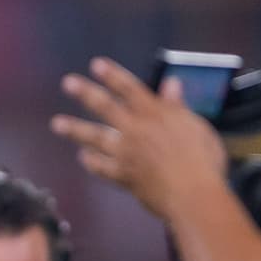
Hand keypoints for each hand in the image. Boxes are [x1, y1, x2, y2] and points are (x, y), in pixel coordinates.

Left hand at [50, 57, 227, 220]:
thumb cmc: (203, 160)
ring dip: (74, 129)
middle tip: (67, 83)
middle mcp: (136, 130)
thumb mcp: (196, 127)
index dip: (112, 75)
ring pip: (95, 137)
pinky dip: (91, 162)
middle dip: (85, 93)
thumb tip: (172, 84)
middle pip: (105, 107)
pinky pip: (101, 167)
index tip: (96, 65)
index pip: (130, 88)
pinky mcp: (123, 176)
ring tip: (57, 123)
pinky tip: (83, 157)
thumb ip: (178, 107)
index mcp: (156, 115)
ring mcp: (126, 154)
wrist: (193, 195)